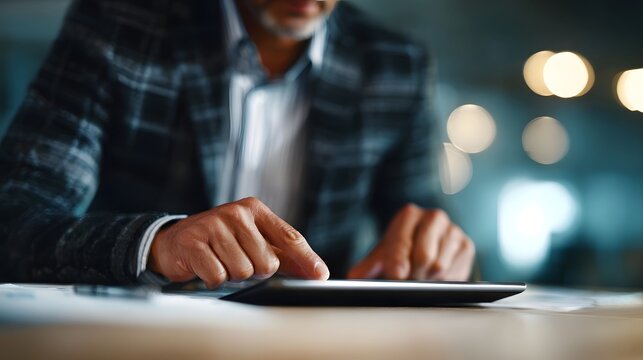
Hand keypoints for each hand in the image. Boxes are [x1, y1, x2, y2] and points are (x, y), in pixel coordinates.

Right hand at [148, 197, 329, 287]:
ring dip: (232, 276)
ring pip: (243, 272)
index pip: (289, 236)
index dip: (307, 258)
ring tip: (220, 262)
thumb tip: (315, 272)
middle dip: (254, 272)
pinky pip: (218, 276)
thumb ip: (284, 255)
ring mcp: (213, 224)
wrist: (174, 242)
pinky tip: (206, 268)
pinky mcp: (193, 242)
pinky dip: (214, 279)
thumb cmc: (220, 243)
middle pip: (267, 263)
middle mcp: (236, 212)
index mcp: (254, 209)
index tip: (321, 276)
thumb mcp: (253, 241)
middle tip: (237, 262)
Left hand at [348, 204, 474, 280]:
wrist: (427, 247)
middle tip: (407, 280)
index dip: (398, 260)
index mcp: (409, 215)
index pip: (402, 240)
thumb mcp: (382, 256)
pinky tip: (436, 277)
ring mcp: (453, 230)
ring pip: (439, 267)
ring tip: (420, 277)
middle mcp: (433, 217)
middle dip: (413, 274)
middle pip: (423, 256)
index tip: (396, 274)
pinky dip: (443, 280)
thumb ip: (368, 266)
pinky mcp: (466, 245)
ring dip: (427, 279)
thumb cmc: (401, 251)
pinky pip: (455, 272)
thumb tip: (355, 278)